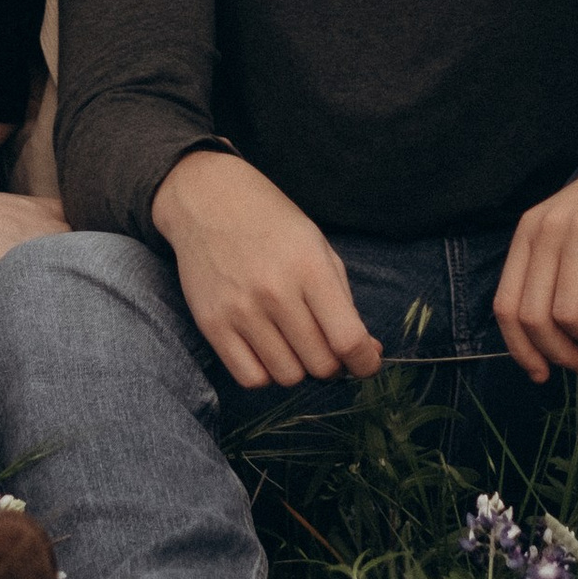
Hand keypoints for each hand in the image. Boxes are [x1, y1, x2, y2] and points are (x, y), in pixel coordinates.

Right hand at [152, 150, 381, 391]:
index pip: (348, 339)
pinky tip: (267, 350)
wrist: (208, 200)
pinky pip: (250, 378)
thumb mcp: (318, 248)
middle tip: (324, 345)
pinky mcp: (212, 325)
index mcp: (310, 268)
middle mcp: (275, 293)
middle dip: (332, 364)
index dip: (365, 362)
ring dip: (298, 368)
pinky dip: (266, 373)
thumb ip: (345, 303)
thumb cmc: (271, 223)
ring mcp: (240, 311)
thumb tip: (369, 353)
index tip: (366, 363)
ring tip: (292, 342)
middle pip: (320, 365)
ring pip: (288, 377)